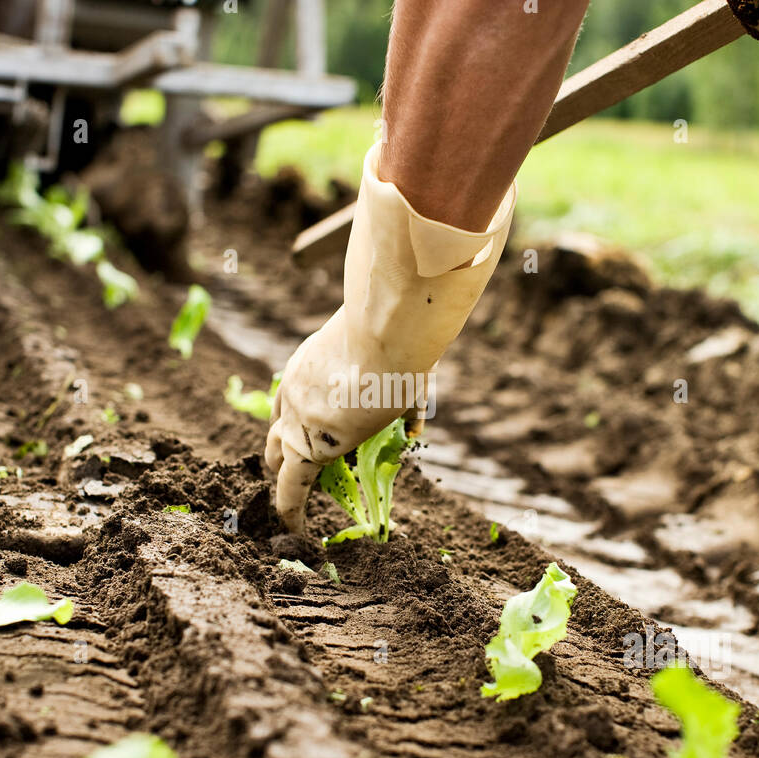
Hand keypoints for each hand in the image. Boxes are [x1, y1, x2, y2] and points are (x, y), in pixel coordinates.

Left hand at [265, 145, 514, 531]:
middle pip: (278, 422)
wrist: (394, 322)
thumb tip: (480, 227)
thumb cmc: (404, 308)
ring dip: (286, 480)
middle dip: (284, 450)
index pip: (299, 392)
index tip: (316, 435)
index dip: (302, 417)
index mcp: (316, 356)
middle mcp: (299, 382)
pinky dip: (289, 509)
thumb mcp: (409, 303)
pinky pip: (291, 485)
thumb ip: (427, 283)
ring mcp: (298, 410)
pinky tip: (291, 531)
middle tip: (298, 476)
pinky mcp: (308, 440)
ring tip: (291, 511)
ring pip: (278, 454)